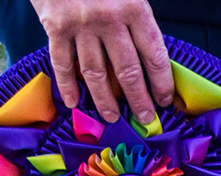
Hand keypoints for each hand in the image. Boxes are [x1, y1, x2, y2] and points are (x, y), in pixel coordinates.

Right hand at [29, 0, 173, 124]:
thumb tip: (149, 59)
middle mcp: (109, 19)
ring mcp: (81, 24)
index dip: (162, 84)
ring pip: (96, 74)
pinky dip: (67, 85)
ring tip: (112, 117)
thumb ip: (138, 18)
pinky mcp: (56, 26)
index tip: (164, 100)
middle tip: (145, 119)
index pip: (154, 56)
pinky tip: (74, 102)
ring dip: (105, 101)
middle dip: (139, 100)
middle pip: (128, 72)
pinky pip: (63, 63)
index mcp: (134, 8)